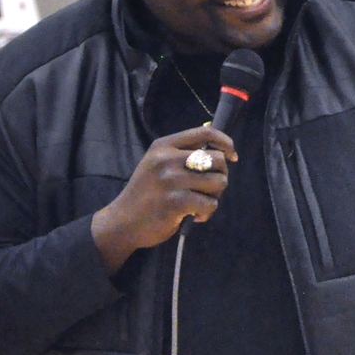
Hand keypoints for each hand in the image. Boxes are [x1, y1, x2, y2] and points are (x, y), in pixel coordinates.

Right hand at [92, 125, 237, 273]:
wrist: (123, 221)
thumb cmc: (146, 194)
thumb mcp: (156, 164)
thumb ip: (181, 154)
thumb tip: (219, 146)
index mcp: (163, 146)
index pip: (205, 133)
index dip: (225, 142)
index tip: (231, 155)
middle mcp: (167, 159)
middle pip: (217, 159)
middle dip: (220, 175)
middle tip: (209, 189)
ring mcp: (171, 180)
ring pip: (218, 181)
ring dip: (215, 196)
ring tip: (201, 203)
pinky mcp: (176, 202)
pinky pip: (210, 203)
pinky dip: (208, 212)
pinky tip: (196, 216)